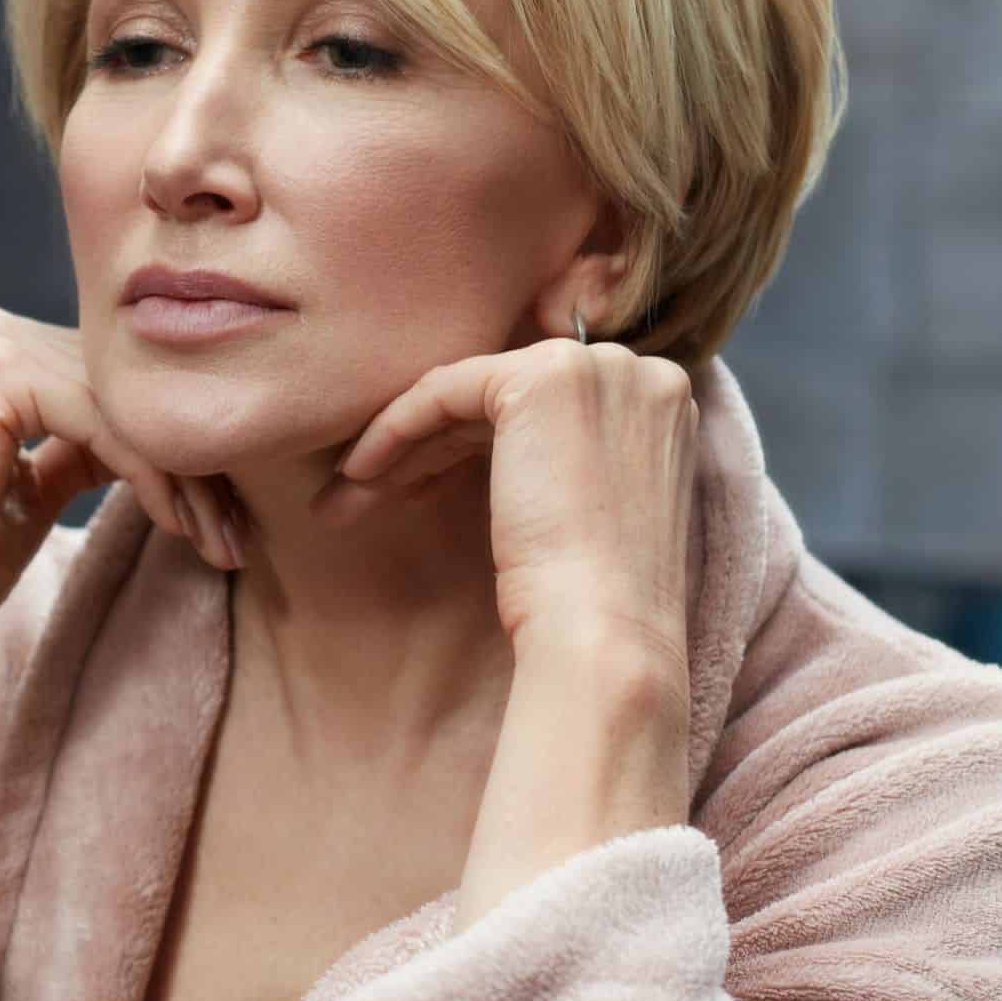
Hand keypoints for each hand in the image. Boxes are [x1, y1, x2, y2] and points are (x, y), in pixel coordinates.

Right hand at [0, 304, 235, 650]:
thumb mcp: (38, 486)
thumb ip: (85, 446)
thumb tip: (158, 434)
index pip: (115, 388)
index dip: (178, 452)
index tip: (225, 519)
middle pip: (129, 392)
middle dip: (194, 469)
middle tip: (239, 536)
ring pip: (128, 409)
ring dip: (187, 482)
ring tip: (223, 543)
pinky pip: (106, 424)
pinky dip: (153, 478)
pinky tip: (178, 525)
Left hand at [323, 338, 699, 923]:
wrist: (603, 633)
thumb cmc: (592, 605)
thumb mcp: (585, 516)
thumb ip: (564, 467)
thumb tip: (495, 463)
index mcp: (657, 404)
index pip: (540, 411)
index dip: (466, 448)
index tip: (411, 493)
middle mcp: (635, 370)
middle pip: (499, 400)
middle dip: (425, 448)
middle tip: (362, 495)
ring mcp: (594, 367)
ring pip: (464, 394)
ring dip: (399, 445)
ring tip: (344, 498)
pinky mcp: (541, 379)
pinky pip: (442, 390)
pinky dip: (392, 429)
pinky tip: (357, 476)